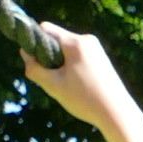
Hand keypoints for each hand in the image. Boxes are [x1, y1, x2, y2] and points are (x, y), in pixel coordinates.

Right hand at [22, 27, 142, 136]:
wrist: (117, 113)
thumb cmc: (85, 99)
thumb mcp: (54, 86)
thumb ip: (35, 69)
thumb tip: (25, 53)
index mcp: (76, 43)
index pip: (46, 28)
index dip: (35, 42)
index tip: (34, 61)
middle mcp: (87, 39)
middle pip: (57, 39)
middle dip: (49, 56)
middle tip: (53, 79)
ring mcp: (96, 48)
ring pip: (67, 49)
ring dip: (60, 63)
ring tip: (67, 85)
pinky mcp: (101, 57)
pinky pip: (78, 55)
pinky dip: (71, 66)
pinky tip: (77, 85)